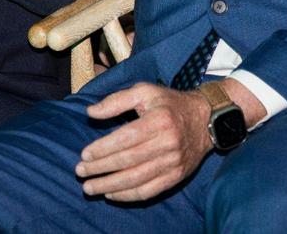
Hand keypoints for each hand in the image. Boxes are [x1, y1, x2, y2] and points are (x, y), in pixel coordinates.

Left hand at [75, 82, 213, 201]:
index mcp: (159, 120)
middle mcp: (168, 143)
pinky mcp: (177, 176)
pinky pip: (150, 191)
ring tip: (90, 187)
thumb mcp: (144, 91)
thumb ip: (116, 100)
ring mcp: (173, 162)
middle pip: (129, 161)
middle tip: (80, 173)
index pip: (126, 138)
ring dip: (110, 186)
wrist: (206, 119)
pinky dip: (128, 195)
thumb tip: (90, 112)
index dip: (103, 148)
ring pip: (137, 179)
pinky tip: (111, 193)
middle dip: (101, 169)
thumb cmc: (169, 103)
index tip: (84, 155)